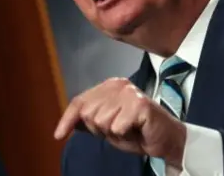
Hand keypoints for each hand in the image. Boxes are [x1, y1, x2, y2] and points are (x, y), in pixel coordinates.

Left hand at [54, 77, 185, 167]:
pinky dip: (125, 135)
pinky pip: (117, 127)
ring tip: (129, 129)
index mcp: (110, 86)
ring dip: (114, 133)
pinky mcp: (140, 104)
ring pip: (102, 122)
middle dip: (100, 129)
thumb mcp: (107, 127)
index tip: (58, 136)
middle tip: (120, 129)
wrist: (165, 139)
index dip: (67, 120)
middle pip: (89, 114)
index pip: (80, 102)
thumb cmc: (137, 132)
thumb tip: (70, 121)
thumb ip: (89, 120)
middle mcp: (119, 85)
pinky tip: (136, 130)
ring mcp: (130, 93)